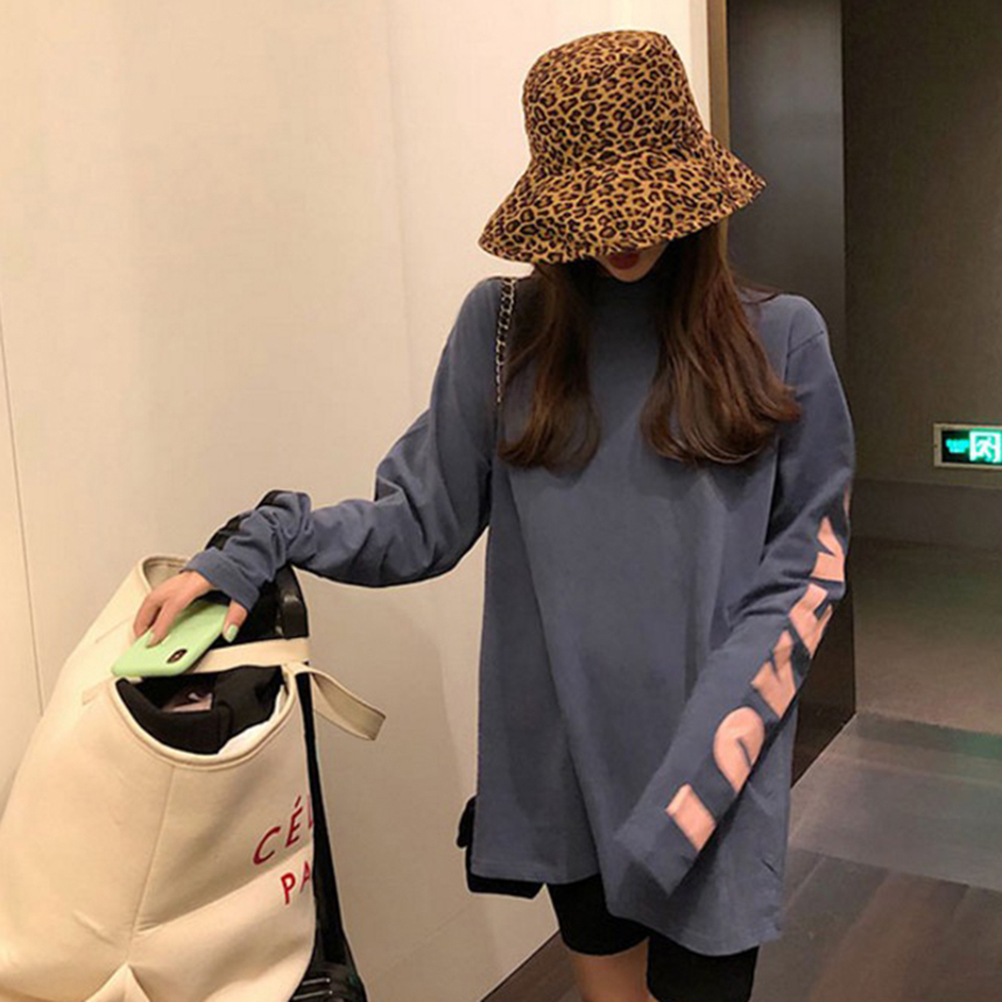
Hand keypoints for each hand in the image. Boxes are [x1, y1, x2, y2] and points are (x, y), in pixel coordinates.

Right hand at [132, 569, 248, 647]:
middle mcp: (186, 577)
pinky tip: (154, 618)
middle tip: (140, 640)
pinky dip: (152, 607)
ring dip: (145, 614)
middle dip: (143, 621)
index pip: (174, 604)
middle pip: (155, 599)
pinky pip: (160, 593)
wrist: (243, 554)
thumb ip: (237, 614)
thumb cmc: (241, 571)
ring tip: (143, 632)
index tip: (154, 640)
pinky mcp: (183, 578)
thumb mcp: (244, 594)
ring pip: (154, 595)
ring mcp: (182, 577)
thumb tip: (229, 632)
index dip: (162, 624)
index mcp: (199, 580)